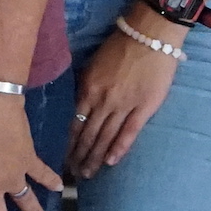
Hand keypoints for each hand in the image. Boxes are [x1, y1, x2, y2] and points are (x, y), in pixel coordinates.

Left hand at [66, 16, 181, 175]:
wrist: (148, 36)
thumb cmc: (120, 47)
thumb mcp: (92, 66)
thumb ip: (86, 87)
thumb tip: (79, 106)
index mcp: (88, 88)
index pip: (74, 121)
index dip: (68, 141)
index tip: (62, 157)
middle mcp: (103, 100)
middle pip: (88, 133)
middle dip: (79, 155)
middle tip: (72, 174)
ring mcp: (124, 105)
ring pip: (105, 136)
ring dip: (95, 156)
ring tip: (88, 173)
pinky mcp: (144, 108)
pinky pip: (129, 132)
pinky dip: (119, 148)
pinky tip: (110, 162)